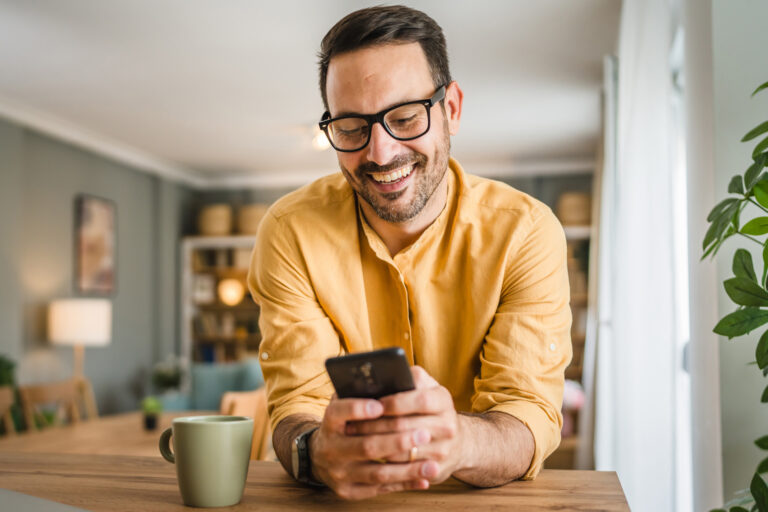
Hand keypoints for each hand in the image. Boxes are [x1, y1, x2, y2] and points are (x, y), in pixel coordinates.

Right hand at [309, 394, 437, 499]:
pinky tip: (424, 479)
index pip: (338, 412)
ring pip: (378, 473)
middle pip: (367, 446)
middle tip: (424, 434)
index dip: (359, 409)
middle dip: (398, 441)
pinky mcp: (348, 491)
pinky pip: (380, 490)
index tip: (381, 405)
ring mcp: (339, 473)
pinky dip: (404, 484)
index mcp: (330, 421)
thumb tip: (390, 380)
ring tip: (433, 464)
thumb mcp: (345, 404)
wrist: (322, 456)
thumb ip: (362, 393)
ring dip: (408, 469)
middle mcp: (330, 449)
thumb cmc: (345, 422)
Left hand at [345, 366, 462, 483]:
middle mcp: (448, 424)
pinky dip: (385, 462)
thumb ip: (404, 380)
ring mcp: (445, 449)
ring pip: (402, 450)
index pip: (419, 400)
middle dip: (374, 426)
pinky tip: (368, 457)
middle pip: (405, 426)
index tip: (373, 405)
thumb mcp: (421, 389)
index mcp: (443, 398)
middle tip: (350, 426)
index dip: (394, 403)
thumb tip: (375, 380)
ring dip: (375, 445)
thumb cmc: (426, 408)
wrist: (456, 442)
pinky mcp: (437, 469)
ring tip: (354, 441)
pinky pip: (405, 468)